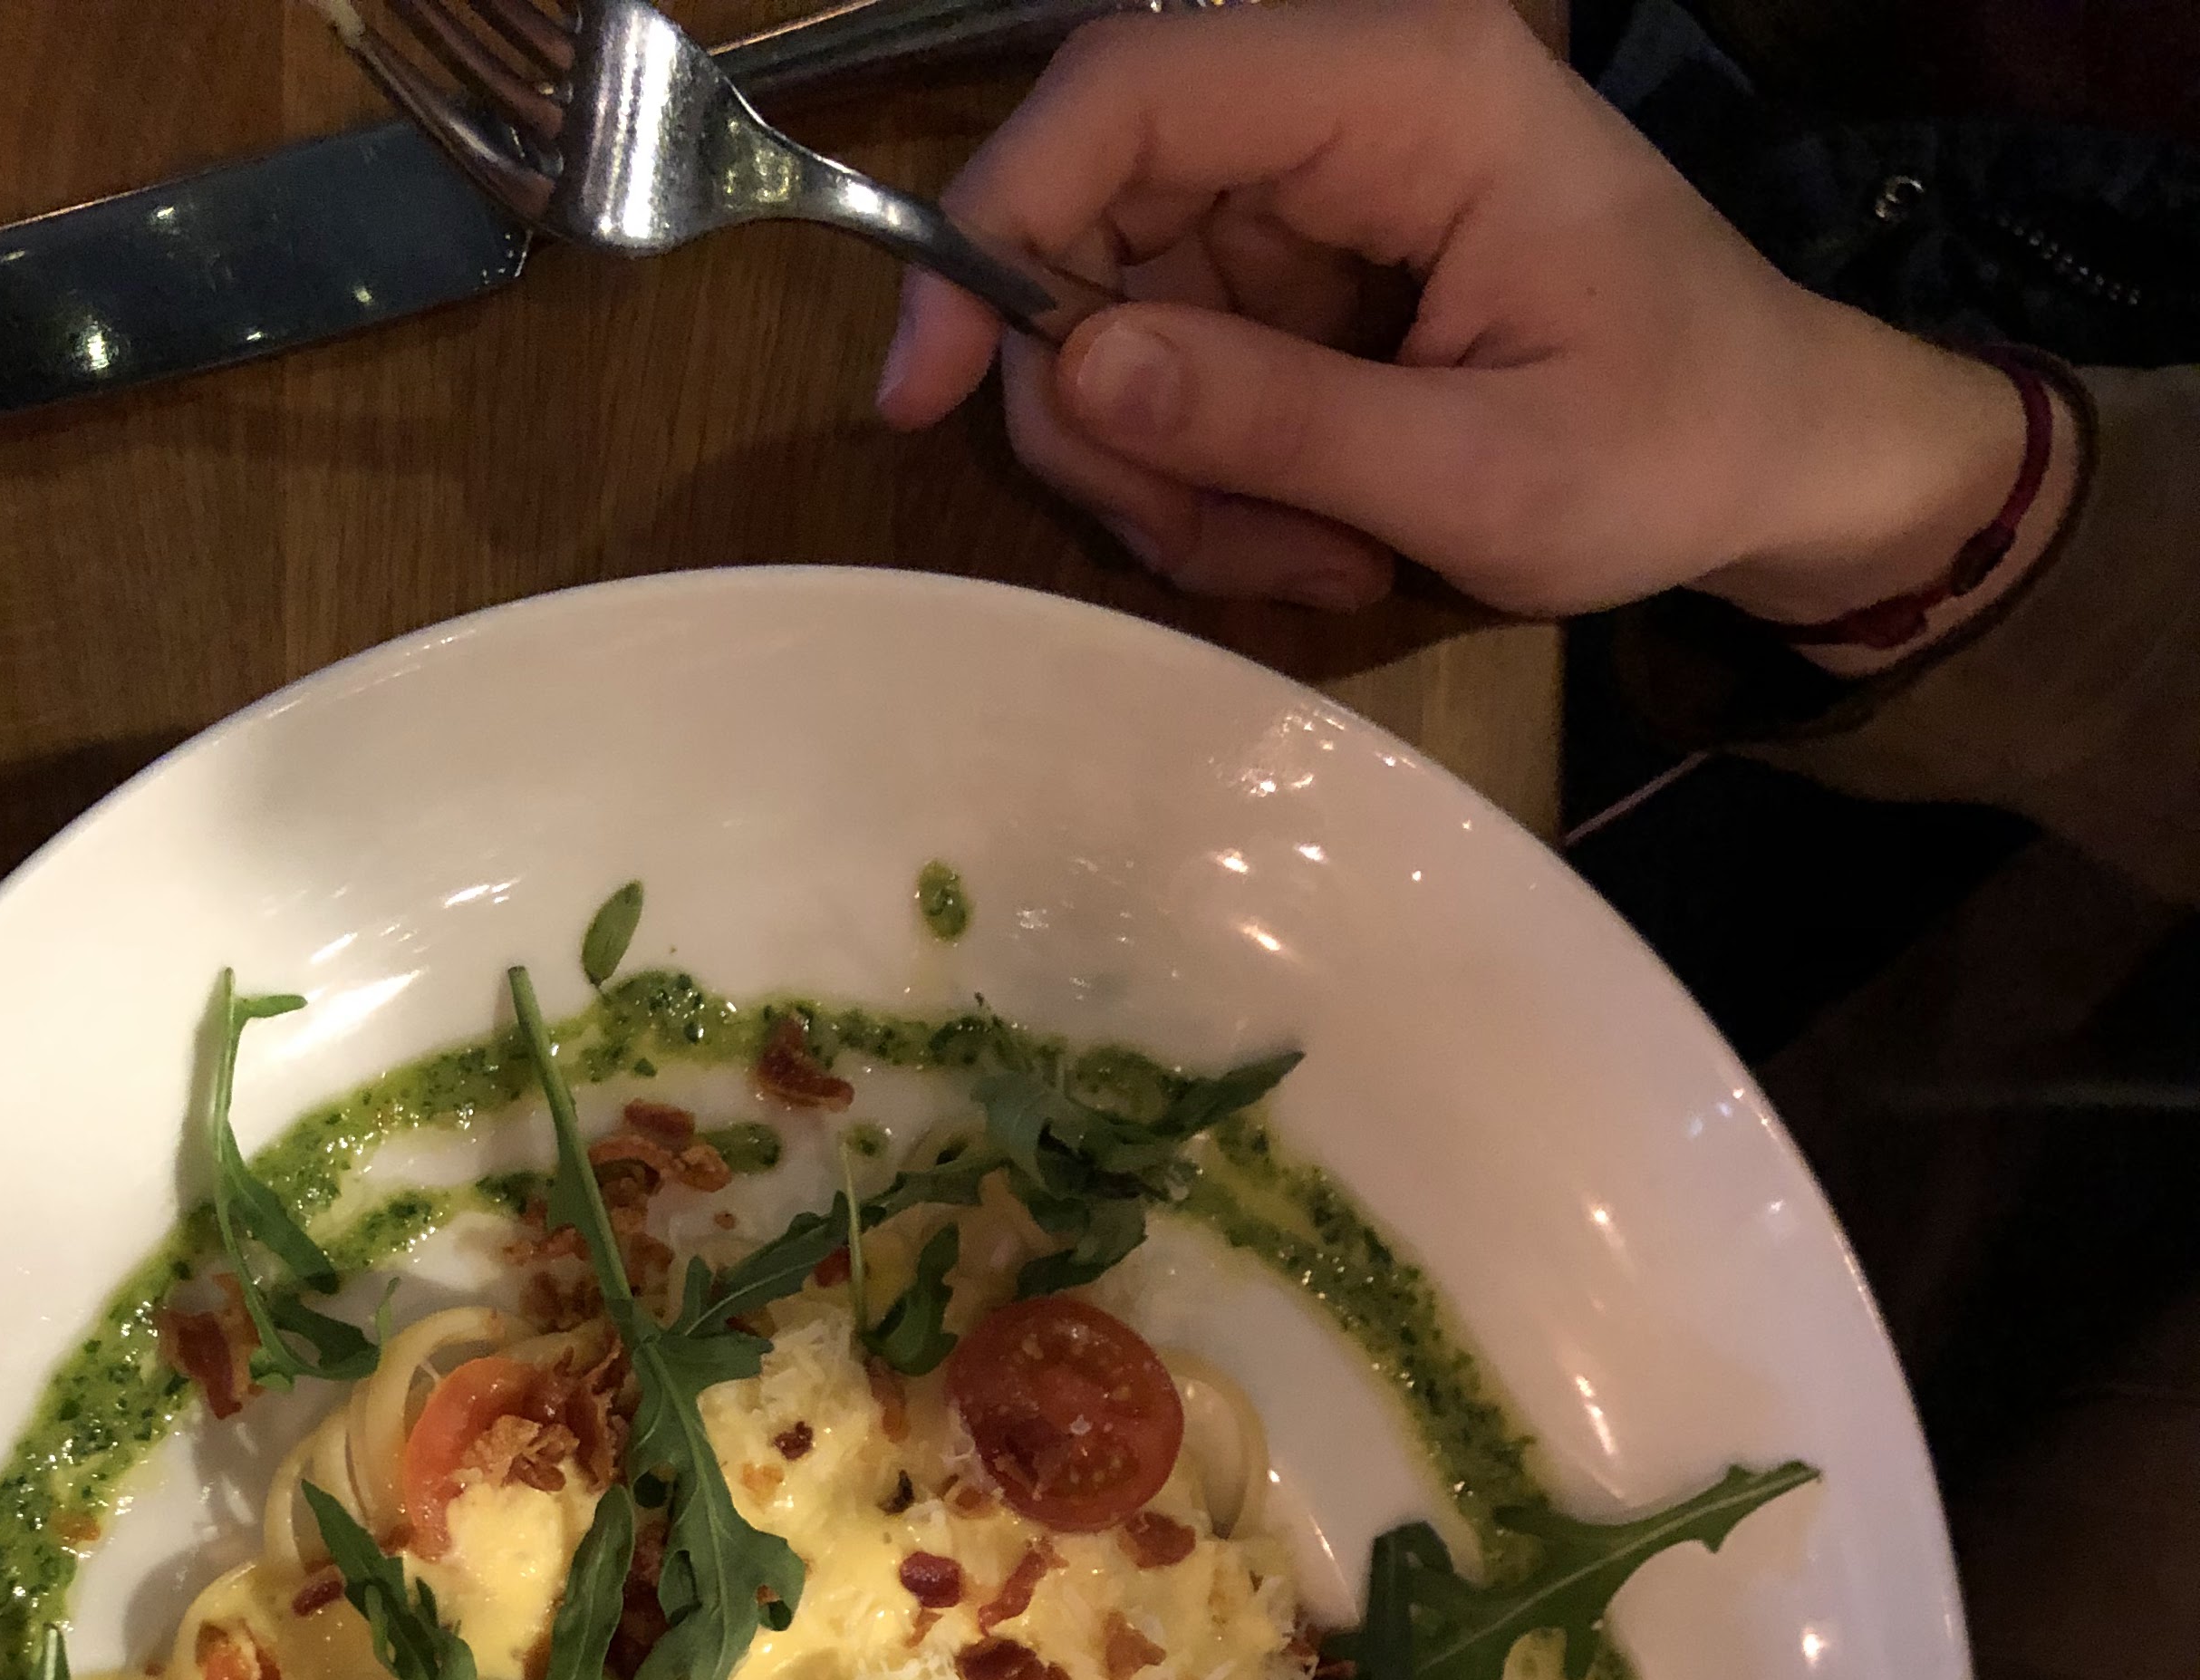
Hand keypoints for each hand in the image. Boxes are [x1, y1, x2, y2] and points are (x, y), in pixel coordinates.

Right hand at [875, 0, 2051, 630]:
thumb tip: (1073, 371)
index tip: (932, 386)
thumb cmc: (1675, 448)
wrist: (1781, 461)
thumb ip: (1275, 418)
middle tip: (1202, 546)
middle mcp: (1343, 107)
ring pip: (1119, 317)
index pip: (1129, 90)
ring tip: (1313, 556)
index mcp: (1407, 89)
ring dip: (1174, 474)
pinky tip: (1320, 536)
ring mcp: (1316, 193)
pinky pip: (1178, 372)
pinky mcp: (1305, 274)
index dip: (995, 222)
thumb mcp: (1483, 472)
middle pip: (1096, 214)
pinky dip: (1215, 482)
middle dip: (1106, 408)